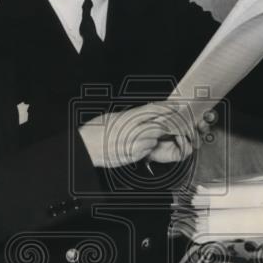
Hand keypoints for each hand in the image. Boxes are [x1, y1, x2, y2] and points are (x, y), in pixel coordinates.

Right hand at [78, 102, 197, 167]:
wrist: (86, 148)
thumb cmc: (96, 131)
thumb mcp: (115, 116)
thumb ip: (134, 115)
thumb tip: (149, 112)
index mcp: (128, 118)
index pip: (154, 110)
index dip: (167, 107)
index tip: (175, 106)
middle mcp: (133, 131)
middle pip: (158, 125)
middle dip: (164, 123)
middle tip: (165, 121)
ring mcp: (135, 145)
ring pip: (155, 138)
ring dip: (154, 136)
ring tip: (142, 134)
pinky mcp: (134, 156)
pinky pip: (148, 149)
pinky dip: (148, 146)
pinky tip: (138, 143)